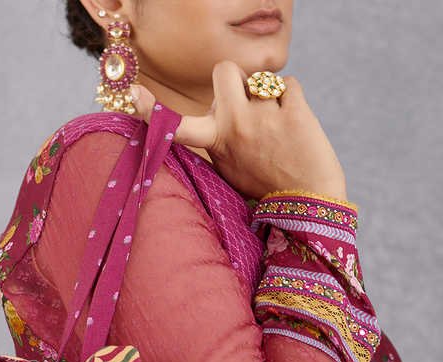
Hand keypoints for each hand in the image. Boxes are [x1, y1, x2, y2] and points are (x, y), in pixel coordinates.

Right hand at [130, 61, 345, 201]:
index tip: (133, 95)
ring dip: (269, 94)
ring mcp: (264, 119)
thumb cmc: (269, 189)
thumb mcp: (230, 170)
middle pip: (224, 70)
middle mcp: (234, 128)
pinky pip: (288, 83)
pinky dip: (292, 99)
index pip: (178, 126)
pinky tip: (296, 128)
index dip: (151, 110)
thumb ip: (219, 138)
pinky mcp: (294, 113)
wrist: (310, 210)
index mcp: (214, 144)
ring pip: (261, 77)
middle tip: (250, 112)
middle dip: (238, 82)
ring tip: (276, 127)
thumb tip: (218, 107)